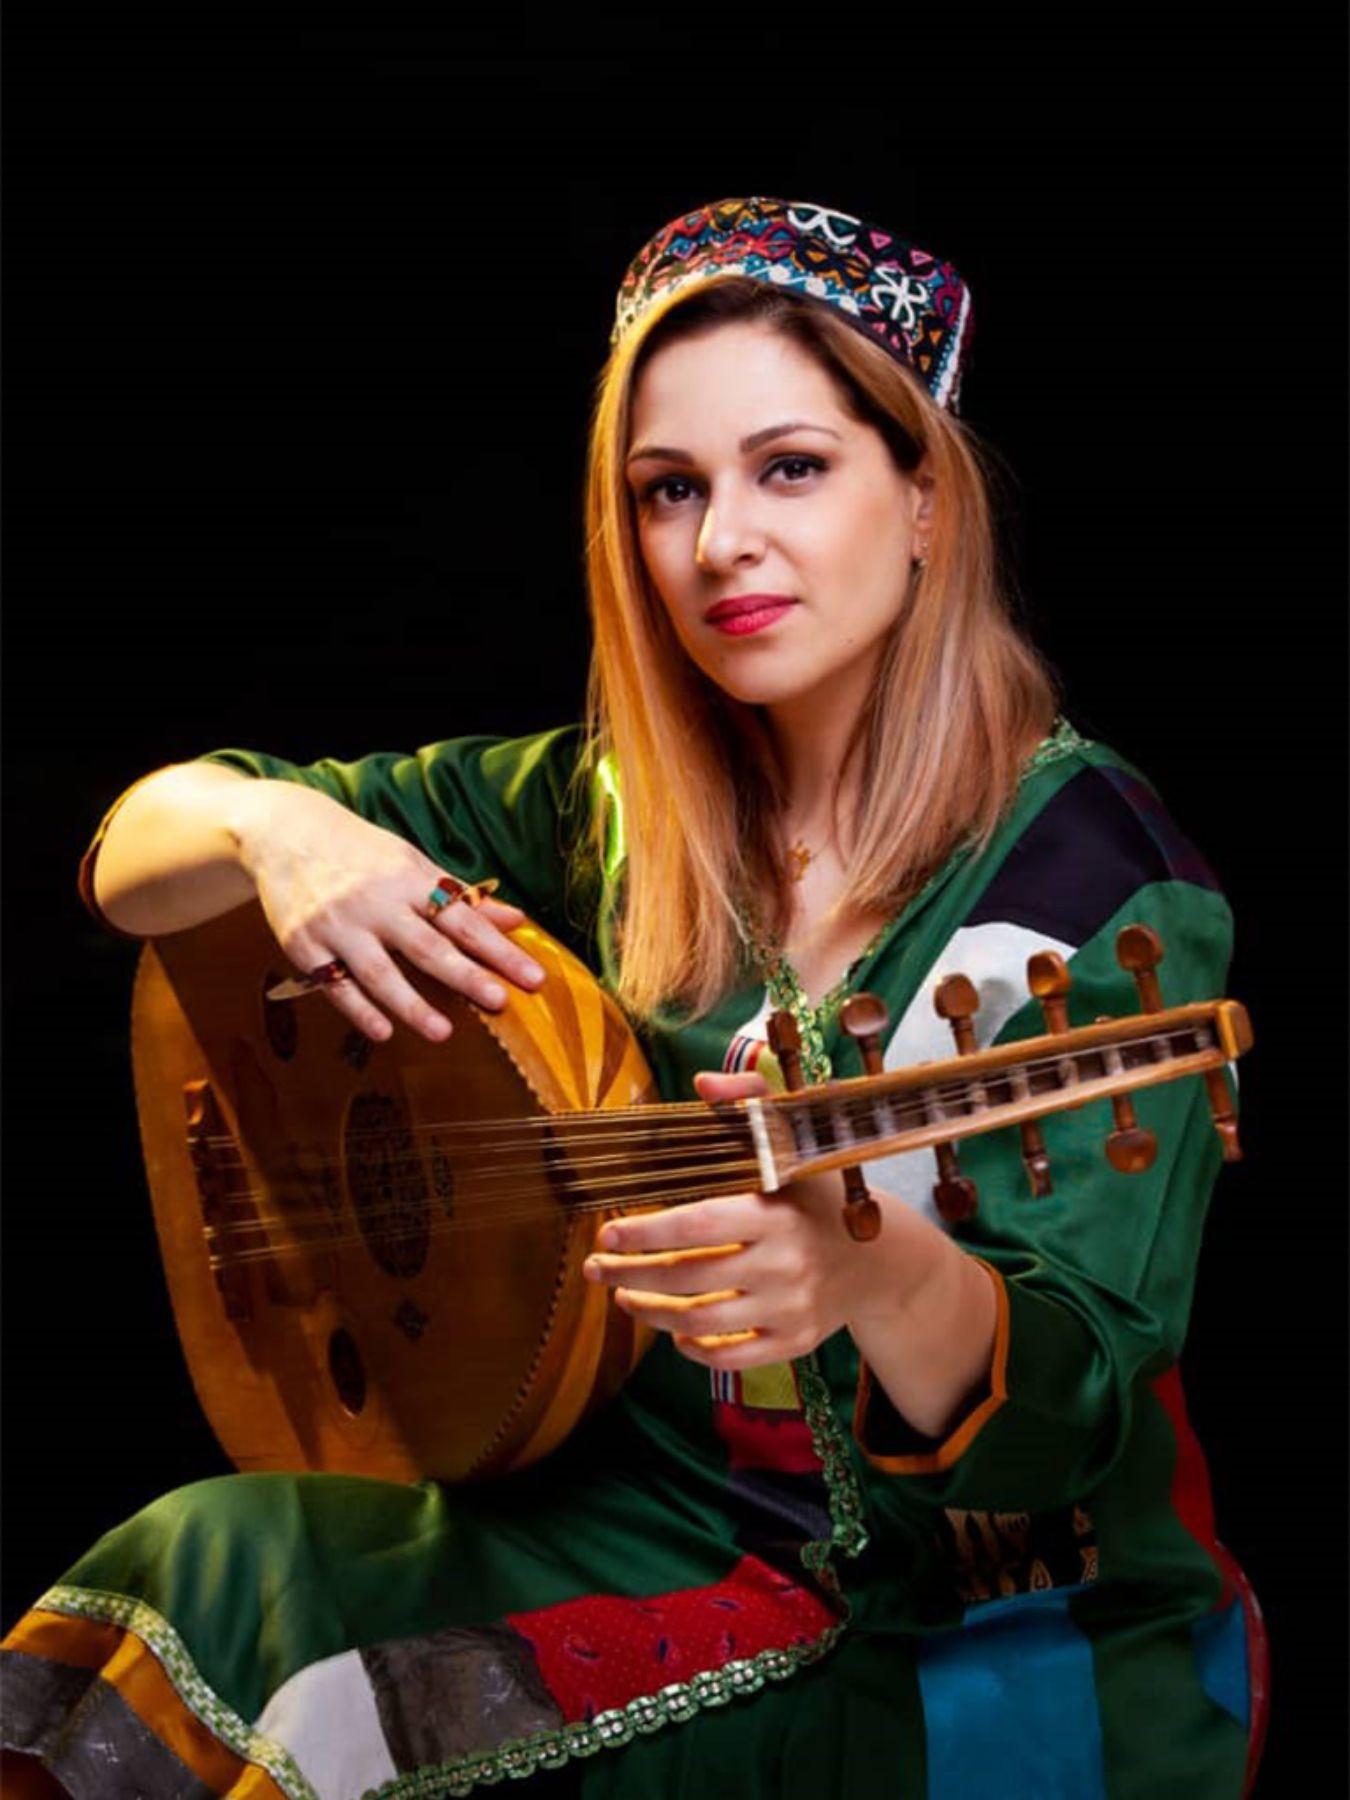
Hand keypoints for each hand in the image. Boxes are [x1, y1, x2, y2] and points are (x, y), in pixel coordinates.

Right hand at [234, 780, 547, 1042]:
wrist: (285, 833)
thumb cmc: (361, 852)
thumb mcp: (412, 863)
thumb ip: (463, 896)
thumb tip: (518, 920)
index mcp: (409, 878)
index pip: (462, 919)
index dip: (499, 949)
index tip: (533, 976)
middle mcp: (374, 902)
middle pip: (425, 945)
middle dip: (465, 975)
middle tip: (499, 1001)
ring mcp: (337, 925)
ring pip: (378, 971)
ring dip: (411, 1004)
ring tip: (443, 1032)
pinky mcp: (304, 944)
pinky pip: (334, 984)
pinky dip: (359, 1010)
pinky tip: (384, 1032)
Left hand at [581, 1068, 938, 1368]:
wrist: (882, 1260)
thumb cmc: (820, 1196)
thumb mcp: (796, 1144)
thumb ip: (748, 1105)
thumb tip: (703, 1083)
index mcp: (778, 1213)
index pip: (698, 1225)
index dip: (647, 1231)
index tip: (607, 1232)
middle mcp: (785, 1265)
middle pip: (689, 1277)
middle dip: (631, 1275)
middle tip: (595, 1270)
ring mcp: (791, 1309)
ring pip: (702, 1322)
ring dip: (652, 1313)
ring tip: (623, 1297)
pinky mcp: (795, 1343)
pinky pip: (732, 1359)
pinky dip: (695, 1349)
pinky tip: (675, 1333)